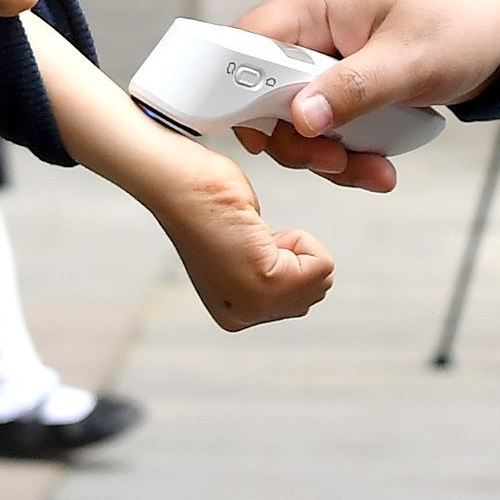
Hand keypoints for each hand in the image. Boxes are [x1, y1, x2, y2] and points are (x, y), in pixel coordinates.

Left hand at [151, 148, 334, 329]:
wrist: (178, 183)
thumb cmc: (206, 200)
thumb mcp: (244, 248)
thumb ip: (269, 271)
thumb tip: (305, 275)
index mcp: (235, 311)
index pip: (299, 299)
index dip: (286, 259)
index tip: (248, 241)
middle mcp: (242, 316)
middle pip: (313, 293)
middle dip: (296, 257)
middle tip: (252, 237)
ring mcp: (253, 305)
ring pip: (321, 279)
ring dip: (297, 247)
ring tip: (255, 235)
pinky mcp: (265, 282)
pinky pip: (321, 265)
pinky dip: (301, 239)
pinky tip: (261, 231)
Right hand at [227, 0, 499, 192]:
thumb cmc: (464, 23)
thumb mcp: (409, 60)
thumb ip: (351, 88)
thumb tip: (300, 118)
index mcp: (318, 1)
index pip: (248, 42)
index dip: (241, 92)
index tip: (266, 136)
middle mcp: (316, 26)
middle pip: (269, 92)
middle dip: (300, 138)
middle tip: (334, 162)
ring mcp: (331, 56)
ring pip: (299, 118)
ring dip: (330, 154)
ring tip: (372, 170)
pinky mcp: (348, 83)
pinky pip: (328, 125)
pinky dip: (349, 152)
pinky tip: (380, 166)